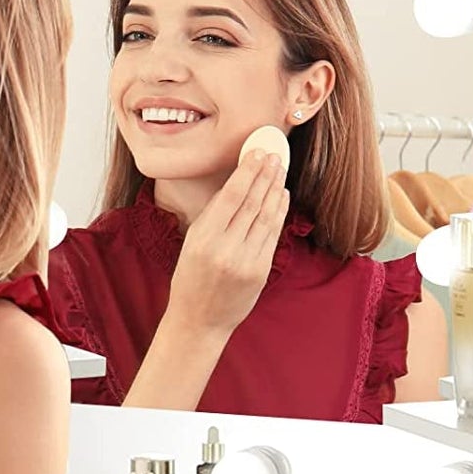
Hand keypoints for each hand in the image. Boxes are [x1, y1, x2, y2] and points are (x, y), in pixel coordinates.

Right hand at [165, 152, 289, 337]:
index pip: (230, 196)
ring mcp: (245, 261)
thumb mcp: (192, 244)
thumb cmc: (191, 279)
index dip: (247, 172)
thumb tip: (238, 184)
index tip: (257, 153)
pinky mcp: (260, 271)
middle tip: (275, 155)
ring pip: (265, 217)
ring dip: (274, 190)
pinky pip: (272, 235)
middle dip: (265, 176)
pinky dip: (278, 213)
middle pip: (251, 203)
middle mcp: (224, 249)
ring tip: (280, 170)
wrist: (199, 320)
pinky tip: (281, 196)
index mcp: (202, 238)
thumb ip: (214, 218)